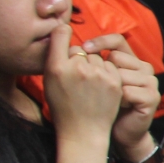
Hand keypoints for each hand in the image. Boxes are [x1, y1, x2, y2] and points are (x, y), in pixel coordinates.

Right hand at [42, 24, 122, 155]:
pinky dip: (107, 73)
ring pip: (96, 57)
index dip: (62, 32)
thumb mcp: (50, 82)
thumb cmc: (63, 107)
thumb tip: (62, 33)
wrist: (83, 130)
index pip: (60, 34)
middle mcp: (77, 68)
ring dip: (94, 66)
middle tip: (77, 79)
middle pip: (80, 49)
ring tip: (89, 85)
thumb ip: (56, 60)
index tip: (64, 31)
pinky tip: (101, 87)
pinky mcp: (113, 81)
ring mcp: (97, 74)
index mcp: (56, 68)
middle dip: (79, 59)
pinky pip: (110, 65)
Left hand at [82, 35, 160, 156]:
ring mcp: (150, 82)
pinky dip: (117, 101)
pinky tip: (116, 107)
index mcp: (131, 61)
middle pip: (117, 57)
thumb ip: (91, 62)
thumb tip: (72, 44)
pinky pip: (126, 91)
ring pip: (120, 74)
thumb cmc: (101, 105)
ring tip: (107, 100)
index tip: (84, 49)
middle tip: (99, 90)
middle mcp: (144, 68)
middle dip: (101, 72)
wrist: (117, 132)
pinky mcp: (151, 97)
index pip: (118, 40)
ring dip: (108, 89)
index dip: (101, 42)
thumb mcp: (95, 80)